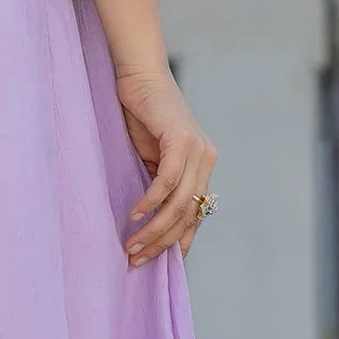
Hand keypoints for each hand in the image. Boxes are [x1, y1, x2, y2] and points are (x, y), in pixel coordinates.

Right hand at [114, 67, 217, 265]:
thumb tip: (147, 222)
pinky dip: (150, 201)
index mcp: (202, 166)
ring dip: (154, 229)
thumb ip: (156, 184)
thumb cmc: (140, 114)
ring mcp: (198, 150)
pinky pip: (168, 181)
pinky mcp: (182, 140)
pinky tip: (134, 215)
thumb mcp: (151, 157)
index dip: (178, 242)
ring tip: (131, 245)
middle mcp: (206, 160)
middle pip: (188, 215)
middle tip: (136, 259)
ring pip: (179, 203)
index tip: (155, 262)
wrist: (140, 75)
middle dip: (161, 243)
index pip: (196, 215)